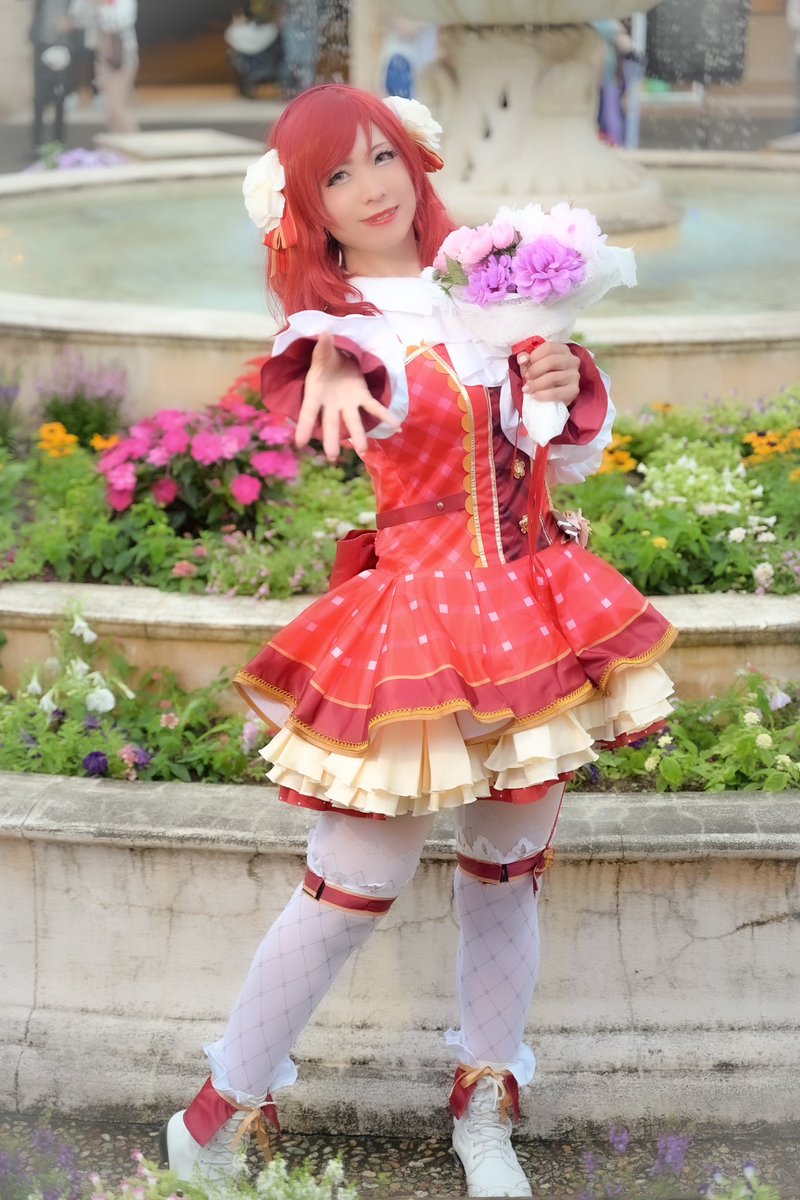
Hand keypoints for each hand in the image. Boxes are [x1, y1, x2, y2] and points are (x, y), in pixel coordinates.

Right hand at [295, 332, 398, 460]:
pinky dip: (385, 416)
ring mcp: (347, 404)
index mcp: (315, 395)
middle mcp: (330, 405)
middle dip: (331, 440)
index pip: (308, 413)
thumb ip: (323, 347)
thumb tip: (325, 334)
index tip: (299, 443)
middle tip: (332, 456)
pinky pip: (374, 408)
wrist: (337, 358)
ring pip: (352, 422)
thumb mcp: (322, 352)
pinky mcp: (361, 397)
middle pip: (330, 424)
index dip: (303, 427)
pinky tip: (396, 426)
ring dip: (358, 436)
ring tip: (363, 450)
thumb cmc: (324, 360)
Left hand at [517, 341, 579, 406]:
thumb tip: (522, 358)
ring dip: (536, 384)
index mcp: (562, 350)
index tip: (526, 364)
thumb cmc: (542, 375)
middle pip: (552, 361)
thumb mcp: (533, 364)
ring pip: (553, 377)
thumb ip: (526, 359)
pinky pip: (556, 393)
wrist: (552, 395)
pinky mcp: (574, 390)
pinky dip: (543, 395)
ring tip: (527, 388)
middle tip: (526, 377)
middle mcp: (572, 360)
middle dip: (535, 370)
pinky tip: (535, 396)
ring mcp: (575, 375)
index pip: (548, 347)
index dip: (534, 355)